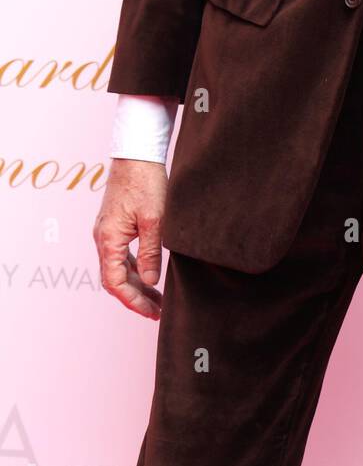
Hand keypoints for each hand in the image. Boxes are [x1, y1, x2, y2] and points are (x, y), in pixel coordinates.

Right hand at [93, 158, 167, 318]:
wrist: (137, 153)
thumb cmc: (146, 182)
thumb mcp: (155, 220)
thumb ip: (151, 252)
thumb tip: (151, 281)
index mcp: (108, 239)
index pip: (114, 282)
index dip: (132, 301)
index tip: (151, 312)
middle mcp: (103, 238)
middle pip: (115, 279)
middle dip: (135, 297)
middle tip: (158, 311)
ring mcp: (108, 232)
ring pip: (118, 268)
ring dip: (136, 284)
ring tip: (157, 298)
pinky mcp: (116, 225)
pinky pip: (121, 255)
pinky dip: (135, 268)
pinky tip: (149, 274)